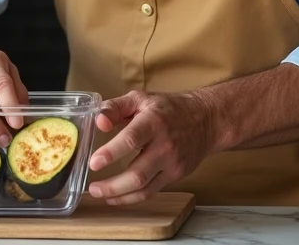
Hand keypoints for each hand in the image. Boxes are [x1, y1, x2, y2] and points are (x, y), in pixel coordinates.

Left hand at [87, 90, 212, 204]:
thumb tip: (99, 122)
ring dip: (119, 195)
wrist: (205, 120)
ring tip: (99, 194)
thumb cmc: (168, 108)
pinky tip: (116, 197)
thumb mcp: (140, 99)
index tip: (93, 163)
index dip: (111, 153)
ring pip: (144, 187)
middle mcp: (164, 145)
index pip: (131, 139)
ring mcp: (172, 163)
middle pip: (138, 173)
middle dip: (112, 185)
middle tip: (92, 188)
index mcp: (153, 122)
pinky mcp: (176, 175)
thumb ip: (115, 107)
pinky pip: (151, 191)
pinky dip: (132, 198)